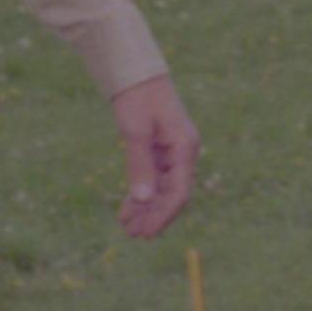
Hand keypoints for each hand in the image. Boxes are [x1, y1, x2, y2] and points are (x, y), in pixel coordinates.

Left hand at [112, 74, 200, 237]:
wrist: (136, 75)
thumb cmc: (138, 99)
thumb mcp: (136, 133)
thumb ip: (140, 166)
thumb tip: (143, 199)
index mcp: (185, 148)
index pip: (179, 192)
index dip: (163, 215)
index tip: (146, 232)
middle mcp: (183, 153)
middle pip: (172, 195)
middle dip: (153, 216)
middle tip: (133, 235)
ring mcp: (173, 153)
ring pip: (162, 190)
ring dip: (145, 208)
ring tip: (126, 226)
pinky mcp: (160, 152)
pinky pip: (154, 180)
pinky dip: (142, 195)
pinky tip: (128, 209)